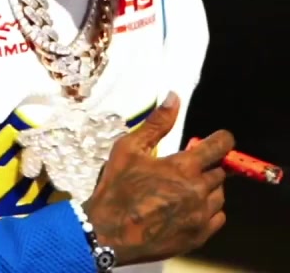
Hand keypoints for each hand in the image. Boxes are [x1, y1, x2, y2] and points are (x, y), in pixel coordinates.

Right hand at [83, 92, 233, 265]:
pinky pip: (218, 217)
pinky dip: (207, 210)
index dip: (222, 139)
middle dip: (205, 167)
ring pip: (219, 195)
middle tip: (183, 169)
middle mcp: (198, 190)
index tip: (219, 139)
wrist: (109, 233)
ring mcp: (201, 215)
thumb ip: (156, 124)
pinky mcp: (200, 235)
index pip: (220, 146)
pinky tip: (187, 208)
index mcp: (183, 167)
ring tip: (183, 190)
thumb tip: (174, 97)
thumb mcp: (128, 149)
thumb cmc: (116, 188)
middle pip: (219, 172)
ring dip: (207, 188)